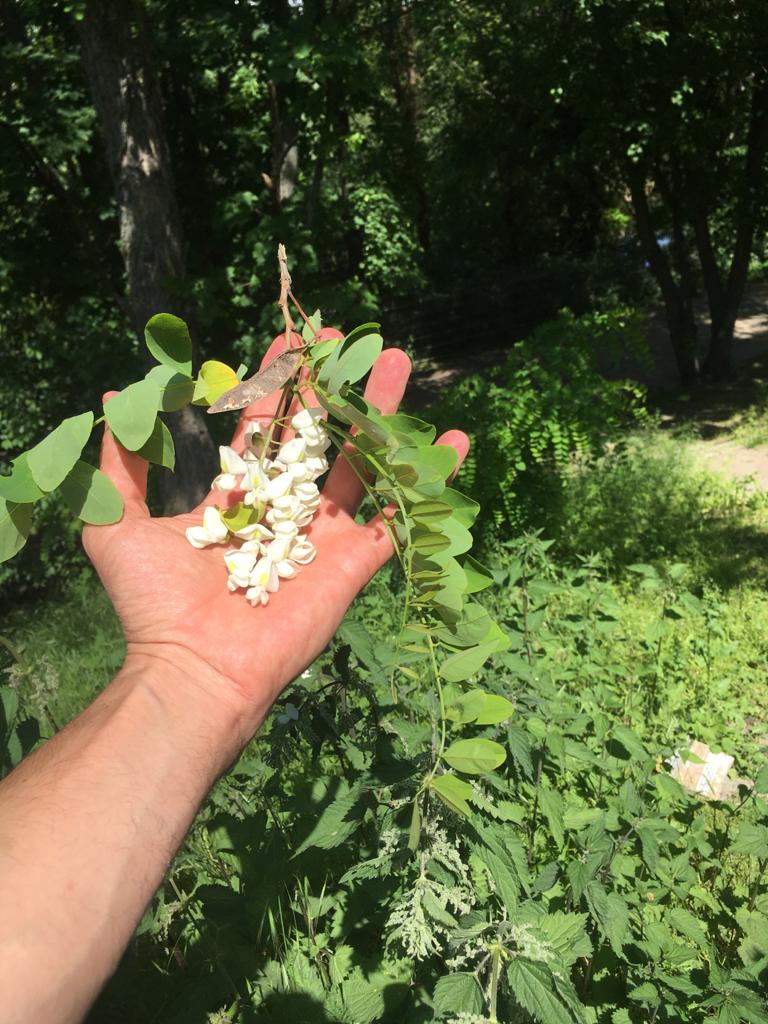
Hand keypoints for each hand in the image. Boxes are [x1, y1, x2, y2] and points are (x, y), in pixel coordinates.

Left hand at [84, 331, 468, 732]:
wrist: (196, 667)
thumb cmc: (154, 603)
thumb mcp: (117, 525)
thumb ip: (119, 465)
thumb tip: (113, 400)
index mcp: (239, 498)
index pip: (263, 426)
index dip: (277, 383)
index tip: (293, 338)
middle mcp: (284, 510)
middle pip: (317, 435)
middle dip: (335, 385)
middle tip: (350, 337)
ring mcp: (323, 536)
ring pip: (362, 463)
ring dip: (382, 413)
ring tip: (399, 361)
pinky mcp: (355, 562)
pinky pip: (401, 517)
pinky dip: (431, 482)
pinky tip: (456, 442)